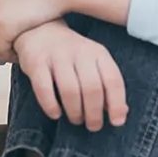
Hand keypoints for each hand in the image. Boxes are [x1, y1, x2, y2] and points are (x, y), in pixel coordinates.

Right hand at [14, 19, 128, 130]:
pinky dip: (51, 105)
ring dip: (75, 111)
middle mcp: (80, 52)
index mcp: (99, 53)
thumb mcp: (94, 64)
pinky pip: (44, 88)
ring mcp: (57, 56)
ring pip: (70, 90)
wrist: (40, 30)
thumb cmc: (73, 55)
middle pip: (92, 88)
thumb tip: (121, 113)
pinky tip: (56, 114)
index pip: (113, 80)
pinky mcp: (36, 62)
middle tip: (93, 126)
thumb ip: (107, 85)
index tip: (116, 122)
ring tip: (76, 120)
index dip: (117, 103)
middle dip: (94, 113)